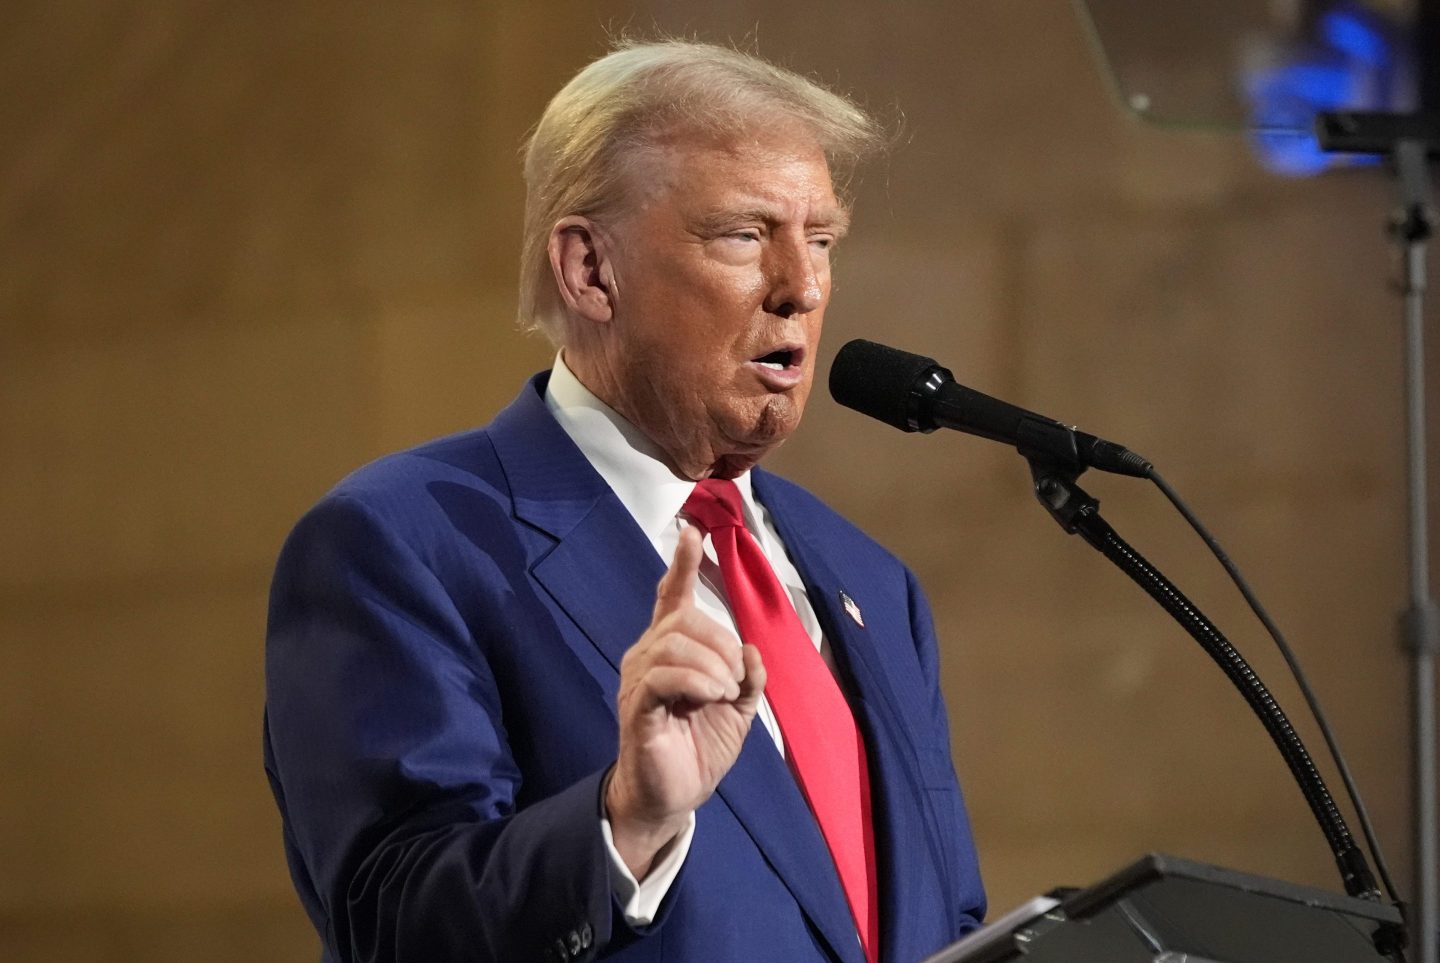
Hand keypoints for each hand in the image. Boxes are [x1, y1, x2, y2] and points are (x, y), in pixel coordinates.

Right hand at [605, 526, 765, 878]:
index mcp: (671, 650)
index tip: (690, 532)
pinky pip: (664, 676)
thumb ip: (748, 678)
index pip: (672, 597)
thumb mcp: (738, 710)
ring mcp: (639, 680)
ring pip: (675, 643)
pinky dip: (697, 681)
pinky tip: (712, 697)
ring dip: (714, 665)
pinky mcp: (636, 706)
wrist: (673, 797)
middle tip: (736, 680)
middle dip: (721, 642)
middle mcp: (648, 656)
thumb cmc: (698, 748)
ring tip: (725, 694)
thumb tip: (753, 651)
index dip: (682, 565)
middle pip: (684, 619)